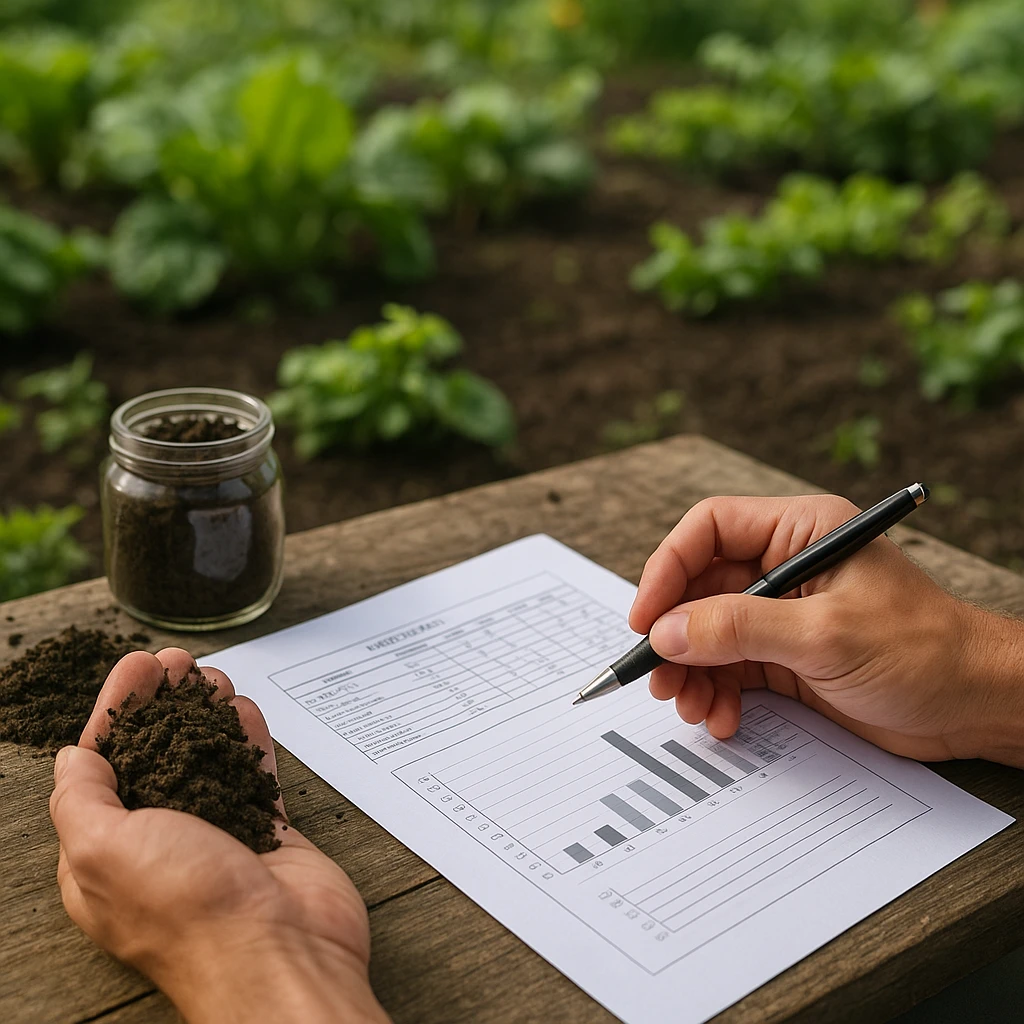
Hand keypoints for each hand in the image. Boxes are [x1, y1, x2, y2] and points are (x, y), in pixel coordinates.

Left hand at [49, 647, 390, 1023]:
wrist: (279, 952)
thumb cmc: (189, 912)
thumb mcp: (104, 848)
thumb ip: (82, 798)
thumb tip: (72, 757)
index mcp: (108, 854)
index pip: (104, 766)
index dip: (117, 711)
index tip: (136, 667)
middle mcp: (162, 844)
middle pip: (159, 755)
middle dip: (165, 703)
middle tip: (179, 662)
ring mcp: (219, 836)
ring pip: (208, 758)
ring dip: (207, 713)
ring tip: (212, 676)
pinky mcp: (268, 833)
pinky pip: (255, 774)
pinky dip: (248, 738)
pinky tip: (244, 709)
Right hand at [630, 494, 1023, 766]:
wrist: (975, 706)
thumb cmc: (924, 651)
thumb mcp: (823, 635)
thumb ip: (738, 629)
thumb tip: (666, 632)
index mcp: (799, 532)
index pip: (709, 530)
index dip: (668, 568)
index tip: (646, 616)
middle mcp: (785, 566)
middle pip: (699, 588)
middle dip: (675, 635)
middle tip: (659, 675)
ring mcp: (782, 614)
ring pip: (707, 633)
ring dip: (690, 671)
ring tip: (691, 706)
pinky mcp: (786, 656)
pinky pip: (729, 669)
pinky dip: (716, 694)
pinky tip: (722, 718)